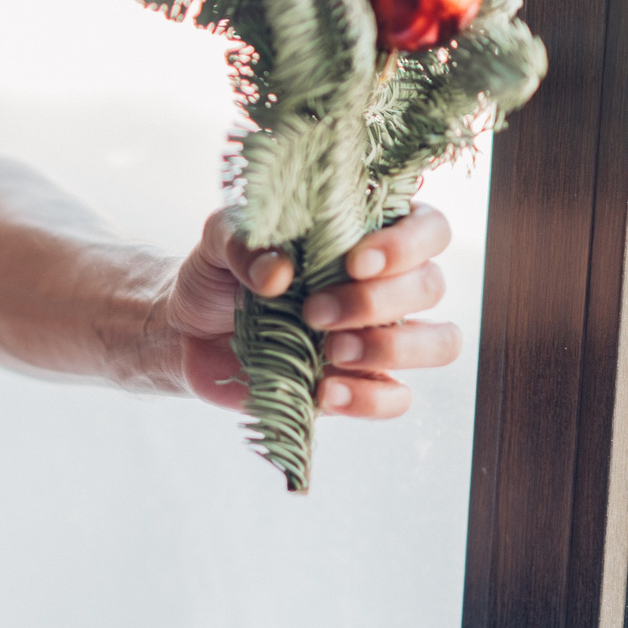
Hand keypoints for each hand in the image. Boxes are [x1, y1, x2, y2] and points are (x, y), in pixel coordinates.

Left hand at [167, 203, 460, 419]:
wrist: (188, 332)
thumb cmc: (217, 273)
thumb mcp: (219, 239)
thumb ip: (244, 241)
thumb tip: (280, 273)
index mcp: (364, 234)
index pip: (428, 228)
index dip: (408, 245)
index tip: (355, 262)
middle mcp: (384, 284)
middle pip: (431, 286)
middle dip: (378, 302)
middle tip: (314, 311)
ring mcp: (378, 336)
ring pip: (439, 342)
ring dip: (390, 348)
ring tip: (331, 349)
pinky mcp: (360, 384)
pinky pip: (398, 398)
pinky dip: (368, 398)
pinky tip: (323, 389)